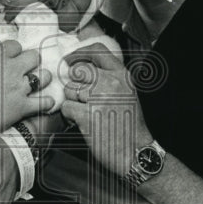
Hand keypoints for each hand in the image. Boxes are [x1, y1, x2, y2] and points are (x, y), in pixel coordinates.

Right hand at [0, 40, 53, 136]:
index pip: (15, 45)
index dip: (14, 51)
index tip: (10, 57)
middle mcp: (13, 69)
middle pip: (34, 57)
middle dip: (32, 61)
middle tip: (27, 68)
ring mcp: (19, 88)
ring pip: (44, 77)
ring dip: (42, 79)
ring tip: (38, 82)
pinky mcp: (22, 107)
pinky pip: (44, 102)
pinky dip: (47, 102)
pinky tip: (45, 102)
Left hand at [60, 43, 151, 177]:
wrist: (136, 152)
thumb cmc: (130, 126)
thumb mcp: (127, 93)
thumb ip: (110, 78)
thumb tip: (80, 68)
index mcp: (122, 75)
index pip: (97, 50)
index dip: (79, 54)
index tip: (70, 61)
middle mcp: (111, 82)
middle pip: (78, 71)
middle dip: (75, 85)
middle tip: (82, 99)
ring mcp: (98, 98)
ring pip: (70, 89)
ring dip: (73, 101)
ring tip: (85, 113)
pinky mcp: (87, 115)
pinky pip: (67, 107)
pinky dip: (70, 115)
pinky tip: (81, 122)